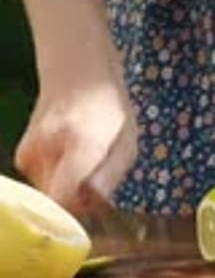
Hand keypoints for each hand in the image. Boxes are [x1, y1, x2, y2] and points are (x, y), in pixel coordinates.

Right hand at [15, 45, 136, 214]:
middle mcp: (50, 147)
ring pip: (48, 192)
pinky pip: (40, 181)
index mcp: (82, 144)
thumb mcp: (128, 139)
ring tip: (83, 160)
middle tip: (96, 177)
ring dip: (67, 186)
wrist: (76, 67)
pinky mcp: (22, 153)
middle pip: (57, 201)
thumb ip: (112, 175)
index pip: (64, 197)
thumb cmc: (109, 103)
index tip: (95, 201)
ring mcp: (31, 149)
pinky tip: (67, 157)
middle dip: (78, 200)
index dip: (80, 210)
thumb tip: (94, 203)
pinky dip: (54, 177)